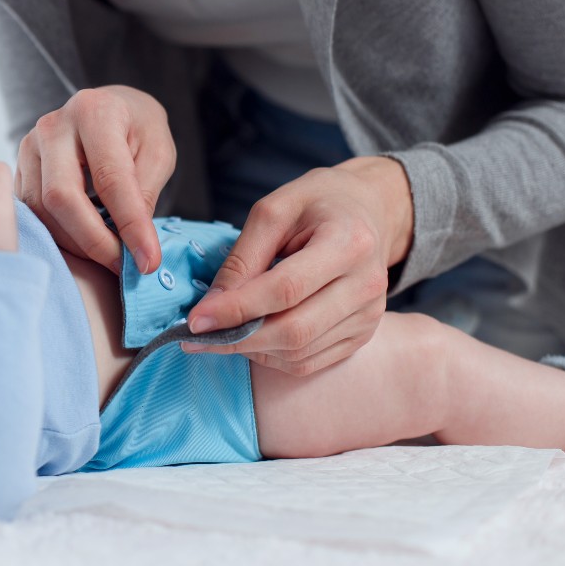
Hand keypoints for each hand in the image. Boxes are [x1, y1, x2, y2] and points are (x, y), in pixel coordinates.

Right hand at [15, 86, 175, 274]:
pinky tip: (85, 243)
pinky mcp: (20, 167)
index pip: (109, 178)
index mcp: (95, 112)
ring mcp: (30, 146)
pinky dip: (59, 235)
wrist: (111, 107)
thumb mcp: (159, 151)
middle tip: (123, 264)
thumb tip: (133, 245)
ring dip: (76, 243)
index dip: (129, 224)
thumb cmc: (138, 128)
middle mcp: (54, 126)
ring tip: (109, 254)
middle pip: (61, 197)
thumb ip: (145, 193)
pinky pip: (32, 212)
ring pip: (41, 210)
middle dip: (94, 241)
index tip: (147, 260)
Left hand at [183, 157, 413, 375]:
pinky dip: (273, 358)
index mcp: (349, 243)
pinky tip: (251, 339)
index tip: (195, 320)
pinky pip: (310, 362)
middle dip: (238, 338)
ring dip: (251, 350)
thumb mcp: (273, 211)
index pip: (285, 289)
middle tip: (197, 336)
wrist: (368, 210)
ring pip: (300, 353)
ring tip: (220, 335)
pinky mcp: (363, 334)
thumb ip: (242, 258)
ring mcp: (369, 315)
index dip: (237, 309)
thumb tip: (211, 307)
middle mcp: (367, 285)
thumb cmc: (318, 203)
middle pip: (294, 330)